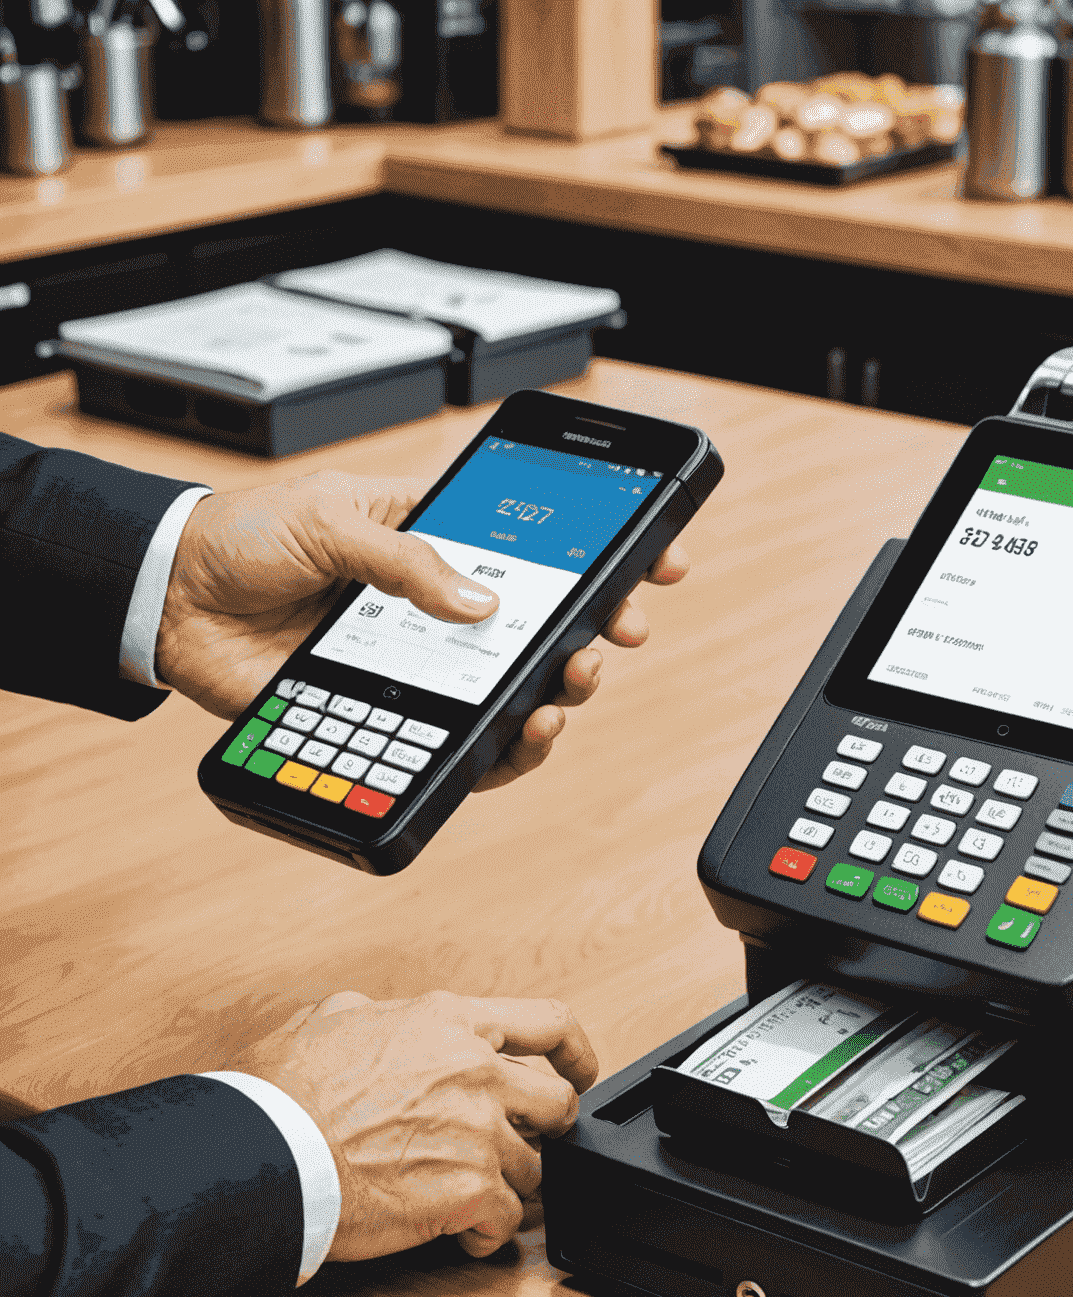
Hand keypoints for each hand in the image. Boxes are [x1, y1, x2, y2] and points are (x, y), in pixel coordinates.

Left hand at [156, 471, 688, 788]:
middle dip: (597, 628)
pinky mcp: (396, 713)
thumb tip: (482, 605)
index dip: (602, 553)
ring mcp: (424, 662)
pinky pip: (465, 742)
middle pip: (544, 624)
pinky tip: (525, 737)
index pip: (537, 545)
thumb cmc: (243, 539)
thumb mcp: (332, 522)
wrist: (169, 600)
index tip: (656, 560)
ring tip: (570, 683)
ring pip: (517, 688)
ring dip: (560, 691)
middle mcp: (442, 603)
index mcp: (436, 537)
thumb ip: (410, 562)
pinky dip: (504, 751)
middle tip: (614, 630)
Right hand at [227, 989, 599, 1262]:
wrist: (265, 1157)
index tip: (581, 1074)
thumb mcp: (328, 1019)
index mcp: (451, 1022)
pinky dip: (486, 1233)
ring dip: (506, 1185)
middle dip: (547, 1129)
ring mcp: (479, 1133)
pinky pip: (505, 1222)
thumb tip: (372, 1014)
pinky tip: (462, 1233)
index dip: (577, 1052)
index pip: (550, 1023)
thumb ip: (371, 1012)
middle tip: (527, 1145)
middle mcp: (477, 1071)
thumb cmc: (283, 1094)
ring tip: (469, 1195)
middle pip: (557, 1104)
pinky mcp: (470, 1192)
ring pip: (533, 1169)